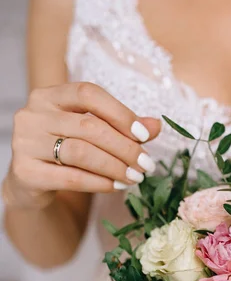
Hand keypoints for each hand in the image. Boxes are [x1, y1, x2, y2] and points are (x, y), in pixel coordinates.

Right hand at [5, 82, 160, 208]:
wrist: (31, 183)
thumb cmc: (66, 153)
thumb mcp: (92, 135)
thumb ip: (122, 127)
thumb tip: (156, 125)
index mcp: (49, 96)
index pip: (88, 93)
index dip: (120, 113)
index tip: (145, 136)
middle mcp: (33, 115)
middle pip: (88, 126)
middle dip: (124, 147)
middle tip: (146, 164)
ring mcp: (25, 143)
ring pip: (81, 152)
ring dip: (114, 167)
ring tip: (135, 178)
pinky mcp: (26, 172)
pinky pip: (71, 177)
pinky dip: (99, 183)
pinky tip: (116, 187)